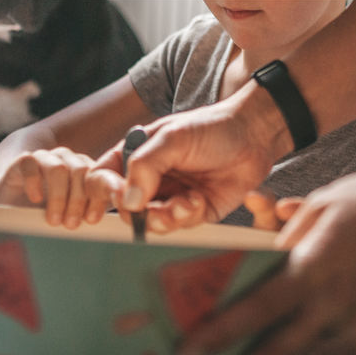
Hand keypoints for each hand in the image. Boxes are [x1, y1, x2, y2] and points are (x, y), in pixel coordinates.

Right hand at [0, 147, 123, 227]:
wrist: (13, 204)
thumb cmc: (47, 213)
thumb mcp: (72, 215)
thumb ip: (91, 213)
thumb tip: (114, 224)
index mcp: (86, 172)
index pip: (100, 177)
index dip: (98, 196)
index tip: (93, 219)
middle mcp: (68, 161)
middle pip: (81, 171)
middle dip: (77, 200)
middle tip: (71, 224)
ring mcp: (46, 158)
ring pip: (59, 169)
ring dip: (58, 197)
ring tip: (53, 220)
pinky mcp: (24, 160)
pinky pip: (31, 164)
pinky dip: (34, 182)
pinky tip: (35, 199)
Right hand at [103, 89, 288, 231]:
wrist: (254, 136)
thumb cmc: (212, 127)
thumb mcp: (174, 137)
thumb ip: (146, 164)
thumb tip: (128, 201)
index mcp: (135, 154)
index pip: (101, 177)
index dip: (102, 191)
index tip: (118, 195)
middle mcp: (149, 178)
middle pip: (125, 208)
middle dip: (142, 213)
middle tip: (160, 207)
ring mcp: (169, 196)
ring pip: (150, 223)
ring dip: (167, 218)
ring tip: (188, 202)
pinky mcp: (192, 211)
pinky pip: (178, 227)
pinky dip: (187, 217)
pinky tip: (200, 200)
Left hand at [178, 165, 355, 354]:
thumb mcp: (325, 203)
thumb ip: (289, 232)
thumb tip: (265, 249)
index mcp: (311, 270)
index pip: (253, 311)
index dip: (215, 333)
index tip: (185, 348)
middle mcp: (330, 302)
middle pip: (274, 350)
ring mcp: (351, 314)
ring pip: (298, 343)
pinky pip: (322, 329)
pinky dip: (297, 335)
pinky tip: (280, 331)